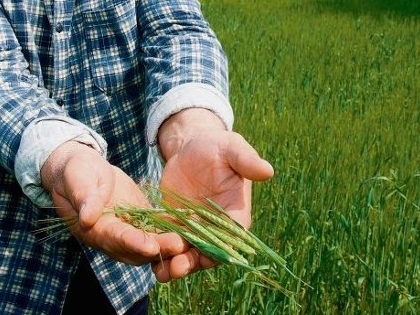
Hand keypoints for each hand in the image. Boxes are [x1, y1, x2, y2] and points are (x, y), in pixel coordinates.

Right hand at [41, 141, 186, 264]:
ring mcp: (128, 229)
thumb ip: (83, 196)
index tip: (150, 245)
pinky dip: (173, 229)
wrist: (81, 169)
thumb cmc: (75, 171)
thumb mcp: (77, 178)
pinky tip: (192, 223)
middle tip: (179, 245)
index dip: (132, 242)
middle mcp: (112, 235)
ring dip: (170, 244)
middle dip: (158, 248)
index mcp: (94, 228)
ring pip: (151, 243)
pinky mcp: (140, 219)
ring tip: (191, 239)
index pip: (114, 238)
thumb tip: (87, 217)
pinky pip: (158, 228)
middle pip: (137, 248)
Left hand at [153, 110, 273, 281]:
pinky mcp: (178, 226)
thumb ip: (246, 160)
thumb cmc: (217, 146)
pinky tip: (151, 263)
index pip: (233, 236)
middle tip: (178, 267)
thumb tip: (268, 170)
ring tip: (163, 272)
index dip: (222, 248)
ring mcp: (196, 229)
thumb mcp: (231, 148)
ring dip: (178, 265)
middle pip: (209, 252)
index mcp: (237, 213)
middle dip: (195, 262)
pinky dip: (163, 255)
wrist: (191, 147)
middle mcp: (217, 227)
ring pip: (190, 254)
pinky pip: (172, 245)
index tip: (208, 255)